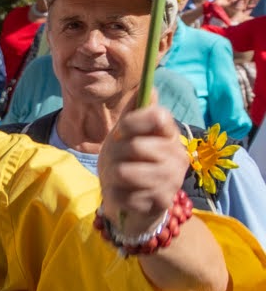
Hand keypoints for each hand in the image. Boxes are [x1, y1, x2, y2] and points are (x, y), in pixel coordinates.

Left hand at [98, 104, 188, 239]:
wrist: (129, 198)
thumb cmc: (126, 161)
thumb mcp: (124, 134)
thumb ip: (134, 113)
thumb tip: (151, 89)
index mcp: (169, 134)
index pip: (157, 116)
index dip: (132, 122)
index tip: (121, 131)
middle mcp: (178, 155)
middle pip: (135, 146)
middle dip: (115, 155)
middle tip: (118, 160)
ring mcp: (173, 179)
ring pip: (126, 172)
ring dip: (113, 176)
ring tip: (120, 178)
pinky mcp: (162, 201)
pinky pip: (125, 194)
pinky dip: (117, 195)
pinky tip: (126, 194)